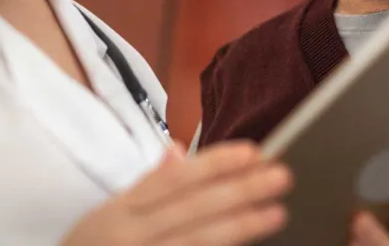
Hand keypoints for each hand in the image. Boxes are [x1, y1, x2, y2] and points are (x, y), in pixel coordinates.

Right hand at [61, 141, 292, 245]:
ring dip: (241, 227)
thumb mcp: (106, 216)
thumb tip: (177, 151)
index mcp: (120, 211)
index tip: (253, 152)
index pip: (174, 180)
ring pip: (197, 243)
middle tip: (282, 175)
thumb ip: (146, 187)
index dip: (214, 163)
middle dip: (240, 190)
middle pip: (193, 210)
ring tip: (276, 212)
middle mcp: (128, 237)